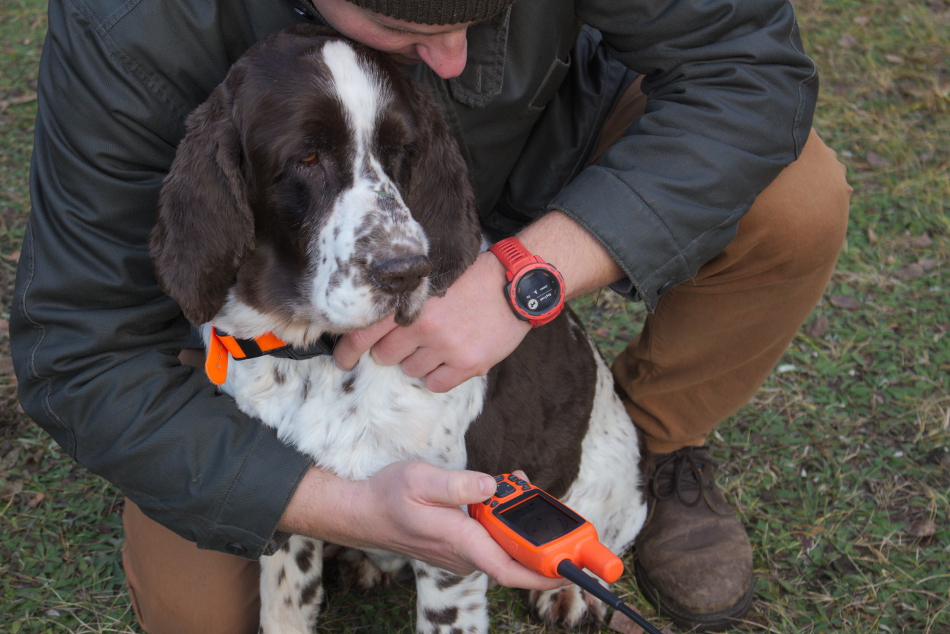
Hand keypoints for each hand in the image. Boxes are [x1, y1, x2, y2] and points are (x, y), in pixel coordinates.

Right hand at [280, 463, 566, 589]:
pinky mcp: (460, 545)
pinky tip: (503, 491)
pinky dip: (504, 519)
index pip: (510, 568)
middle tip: (548, 502)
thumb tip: (491, 487)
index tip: (570, 569)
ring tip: (523, 486)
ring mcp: (462, 553)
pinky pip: (492, 539)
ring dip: (520, 521)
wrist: (362, 512)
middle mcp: (465, 554)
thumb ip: (457, 484)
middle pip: (515, 556)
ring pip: (504, 545)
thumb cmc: (388, 495)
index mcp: (459, 540)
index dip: (544, 573)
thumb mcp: (419, 479)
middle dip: (539, 533)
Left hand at [333, 251, 530, 392]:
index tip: (342, 359)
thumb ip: (404, 299)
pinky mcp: (468, 364)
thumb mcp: (432, 280)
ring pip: (410, 370)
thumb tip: (371, 322)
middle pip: (385, 355)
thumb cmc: (472, 278)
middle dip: (391, 350)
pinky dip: (438, 376)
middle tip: (409, 338)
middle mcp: (425, 326)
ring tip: (438, 342)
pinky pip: (436, 384)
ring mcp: (447, 348)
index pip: (363, 333)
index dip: (346, 350)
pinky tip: (450, 358)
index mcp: (411, 302)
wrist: (515, 284)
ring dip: (418, 361)